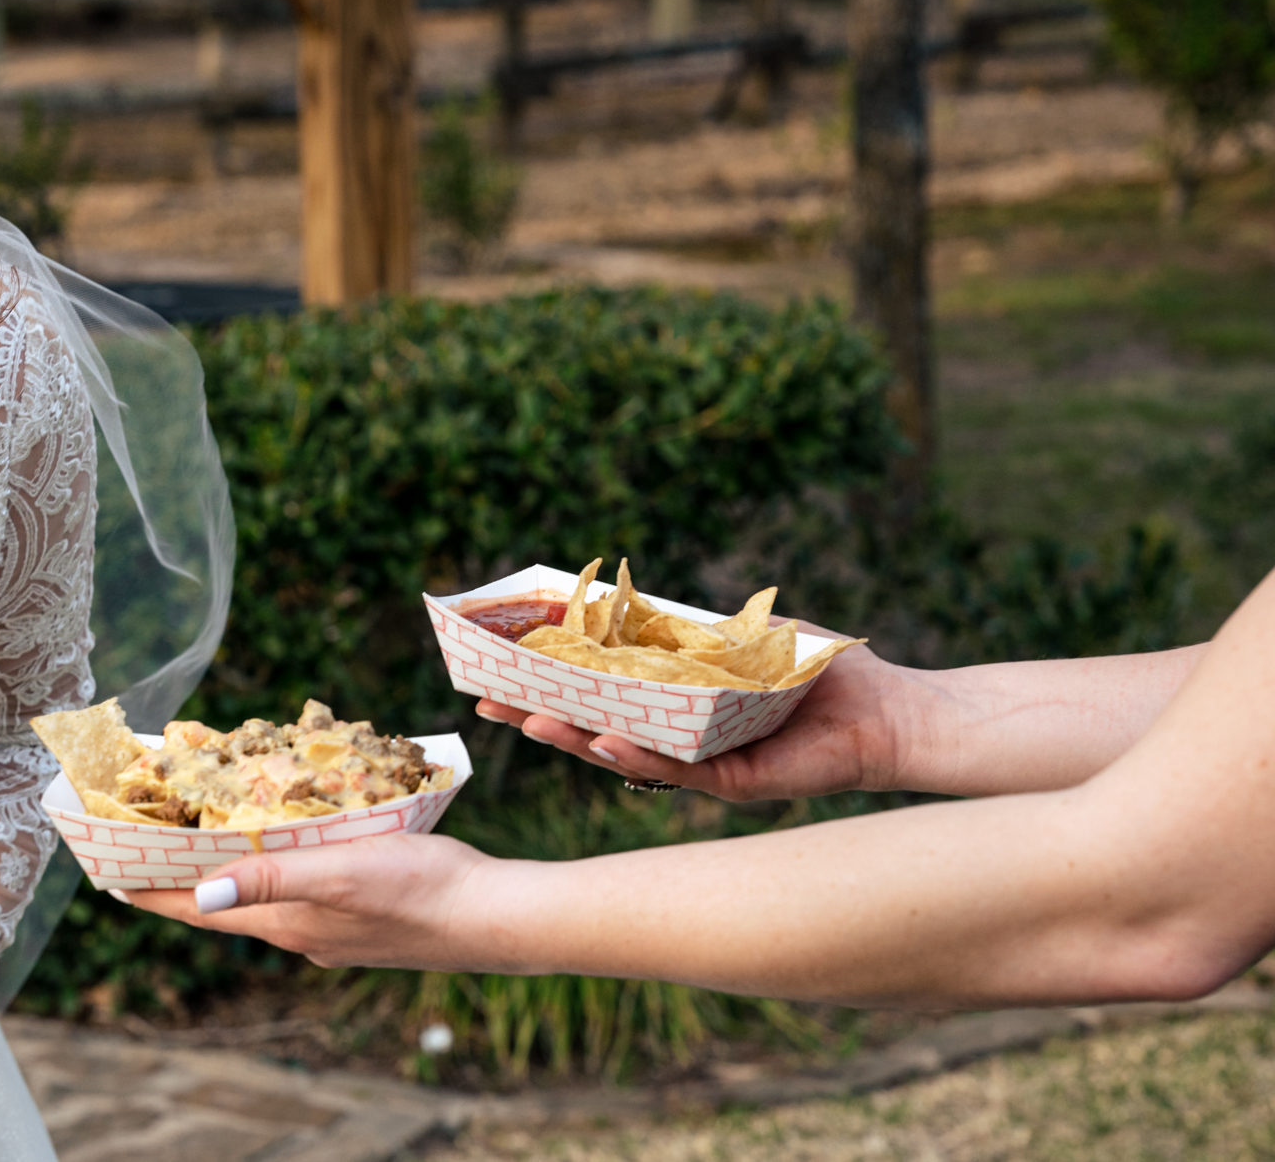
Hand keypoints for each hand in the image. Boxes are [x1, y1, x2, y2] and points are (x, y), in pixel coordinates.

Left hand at [129, 832, 498, 970]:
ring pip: (264, 893)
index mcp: (286, 923)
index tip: (109, 872)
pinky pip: (302, 885)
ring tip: (208, 827)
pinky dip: (278, 859)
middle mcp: (301, 931)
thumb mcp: (339, 873)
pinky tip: (293, 835)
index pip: (199, 910)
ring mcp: (332, 927)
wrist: (494, 915)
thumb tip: (201, 897)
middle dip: (186, 872)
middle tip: (152, 836)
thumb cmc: (420, 890)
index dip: (152, 891)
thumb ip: (271, 879)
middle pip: (225, 902)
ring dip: (232, 863)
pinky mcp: (362, 914)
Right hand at [476, 623, 941, 800]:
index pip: (601, 694)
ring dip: (575, 738)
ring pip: (625, 755)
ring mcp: (705, 763)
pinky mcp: (738, 782)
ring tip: (530, 720)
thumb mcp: (739, 631)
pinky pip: (678, 773)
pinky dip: (639, 758)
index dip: (551, 682)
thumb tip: (629, 596)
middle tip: (487, 700)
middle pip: (595, 728)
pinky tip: (603, 743)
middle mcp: (682, 737)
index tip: (501, 667)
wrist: (892, 708)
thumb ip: (690, 624)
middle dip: (539, 714)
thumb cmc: (821, 668)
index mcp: (677, 703)